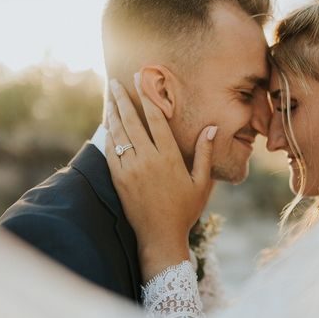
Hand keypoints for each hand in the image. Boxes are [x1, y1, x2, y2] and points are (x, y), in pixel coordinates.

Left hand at [105, 77, 217, 281]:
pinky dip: (108, 135)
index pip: (155, 119)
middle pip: (131, 121)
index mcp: (168, 157)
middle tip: (115, 82)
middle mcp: (147, 160)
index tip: (140, 80)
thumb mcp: (201, 182)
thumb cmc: (185, 211)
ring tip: (110, 98)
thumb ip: (204, 154)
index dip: (147, 97)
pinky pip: (110, 152)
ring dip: (112, 114)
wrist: (160, 237)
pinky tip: (107, 125)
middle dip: (122, 99)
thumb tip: (211, 129)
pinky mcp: (118, 180)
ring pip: (118, 134)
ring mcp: (130, 170)